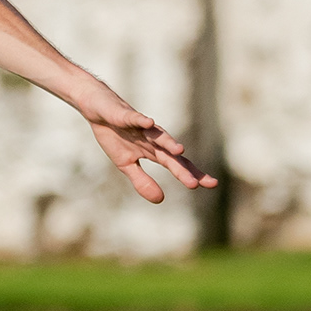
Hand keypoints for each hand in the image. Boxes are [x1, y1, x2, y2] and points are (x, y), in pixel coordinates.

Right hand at [70, 75, 217, 203]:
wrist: (98, 110)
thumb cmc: (115, 136)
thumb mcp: (125, 164)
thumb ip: (142, 181)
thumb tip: (161, 200)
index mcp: (154, 151)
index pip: (177, 164)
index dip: (193, 174)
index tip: (213, 184)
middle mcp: (153, 139)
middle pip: (171, 154)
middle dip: (182, 168)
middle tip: (196, 183)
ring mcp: (141, 126)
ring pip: (157, 134)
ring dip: (168, 141)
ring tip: (179, 149)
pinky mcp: (126, 115)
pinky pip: (134, 118)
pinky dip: (141, 120)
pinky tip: (148, 122)